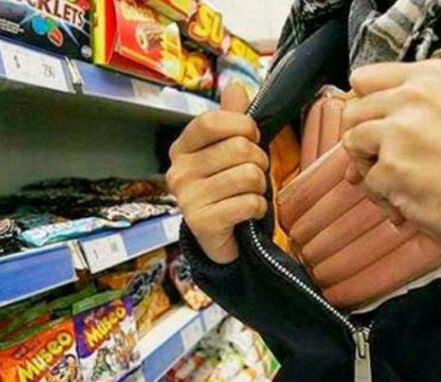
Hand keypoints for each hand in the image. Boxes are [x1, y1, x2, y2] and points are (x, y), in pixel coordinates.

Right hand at [167, 84, 268, 263]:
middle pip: (239, 149)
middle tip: (255, 172)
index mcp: (182, 149)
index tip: (252, 137)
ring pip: (249, 175)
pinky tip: (250, 212)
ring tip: (251, 192)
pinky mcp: (202, 222)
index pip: (211, 121)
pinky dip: (259, 207)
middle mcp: (179, 172)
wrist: (215, 236)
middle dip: (260, 160)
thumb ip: (230, 119)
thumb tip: (236, 87)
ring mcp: (188, 198)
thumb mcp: (225, 151)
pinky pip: (250, 203)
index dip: (242, 125)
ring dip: (261, 186)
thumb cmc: (224, 188)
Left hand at [342, 59, 440, 243]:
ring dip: (368, 164)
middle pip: (353, 111)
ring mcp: (399, 131)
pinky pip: (367, 180)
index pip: (365, 78)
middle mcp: (411, 97)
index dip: (364, 104)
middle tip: (383, 156)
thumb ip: (407, 105)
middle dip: (362, 137)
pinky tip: (406, 195)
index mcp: (428, 76)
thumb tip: (357, 124)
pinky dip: (383, 193)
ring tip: (396, 176)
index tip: (373, 122)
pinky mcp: (391, 166)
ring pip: (352, 142)